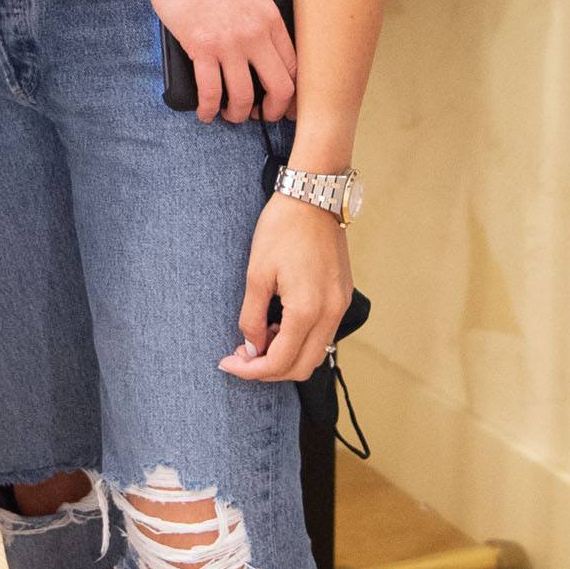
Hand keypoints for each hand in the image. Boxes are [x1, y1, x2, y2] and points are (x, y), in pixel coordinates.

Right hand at [134, 0, 294, 122]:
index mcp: (270, 16)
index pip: (294, 64)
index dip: (293, 90)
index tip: (285, 100)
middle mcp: (255, 34)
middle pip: (279, 87)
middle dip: (274, 110)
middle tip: (263, 116)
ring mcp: (228, 43)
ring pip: (243, 95)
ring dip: (238, 114)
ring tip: (231, 115)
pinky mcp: (200, 48)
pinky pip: (210, 90)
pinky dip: (208, 108)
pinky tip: (205, 113)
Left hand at [221, 192, 352, 382]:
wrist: (313, 198)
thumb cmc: (282, 229)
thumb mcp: (256, 274)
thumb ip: (253, 317)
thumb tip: (252, 347)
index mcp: (307, 309)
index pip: (279, 361)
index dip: (251, 370)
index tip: (228, 363)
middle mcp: (330, 313)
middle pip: (301, 367)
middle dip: (268, 370)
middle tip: (241, 355)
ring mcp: (340, 306)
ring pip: (315, 354)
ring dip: (285, 355)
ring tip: (258, 336)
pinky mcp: (342, 297)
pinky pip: (323, 334)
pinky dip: (300, 339)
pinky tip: (278, 324)